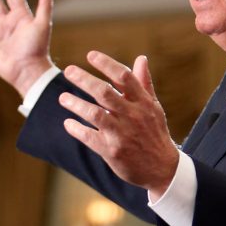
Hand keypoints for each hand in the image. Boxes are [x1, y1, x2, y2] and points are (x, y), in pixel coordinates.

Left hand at [59, 52, 178, 195]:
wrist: (162, 169)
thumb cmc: (155, 133)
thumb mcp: (154, 107)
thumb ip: (144, 83)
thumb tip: (141, 58)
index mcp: (144, 103)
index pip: (124, 77)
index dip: (106, 64)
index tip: (90, 55)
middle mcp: (133, 116)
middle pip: (104, 92)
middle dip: (84, 80)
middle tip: (69, 71)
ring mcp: (122, 134)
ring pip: (94, 114)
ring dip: (76, 104)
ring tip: (62, 98)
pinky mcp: (112, 152)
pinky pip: (89, 137)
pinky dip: (77, 129)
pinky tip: (68, 123)